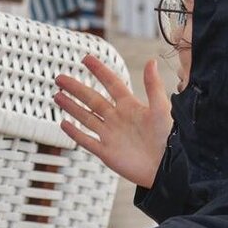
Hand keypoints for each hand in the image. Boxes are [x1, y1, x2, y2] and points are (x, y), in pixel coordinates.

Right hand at [54, 55, 171, 187]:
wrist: (169, 169)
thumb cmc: (171, 139)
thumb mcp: (162, 110)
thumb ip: (153, 87)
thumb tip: (151, 61)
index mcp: (131, 107)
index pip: (112, 84)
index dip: (99, 71)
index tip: (86, 59)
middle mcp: (118, 119)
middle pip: (92, 99)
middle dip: (76, 88)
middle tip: (60, 78)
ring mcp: (111, 135)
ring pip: (86, 118)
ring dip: (71, 107)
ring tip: (57, 96)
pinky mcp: (107, 153)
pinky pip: (87, 141)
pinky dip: (75, 133)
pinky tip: (63, 124)